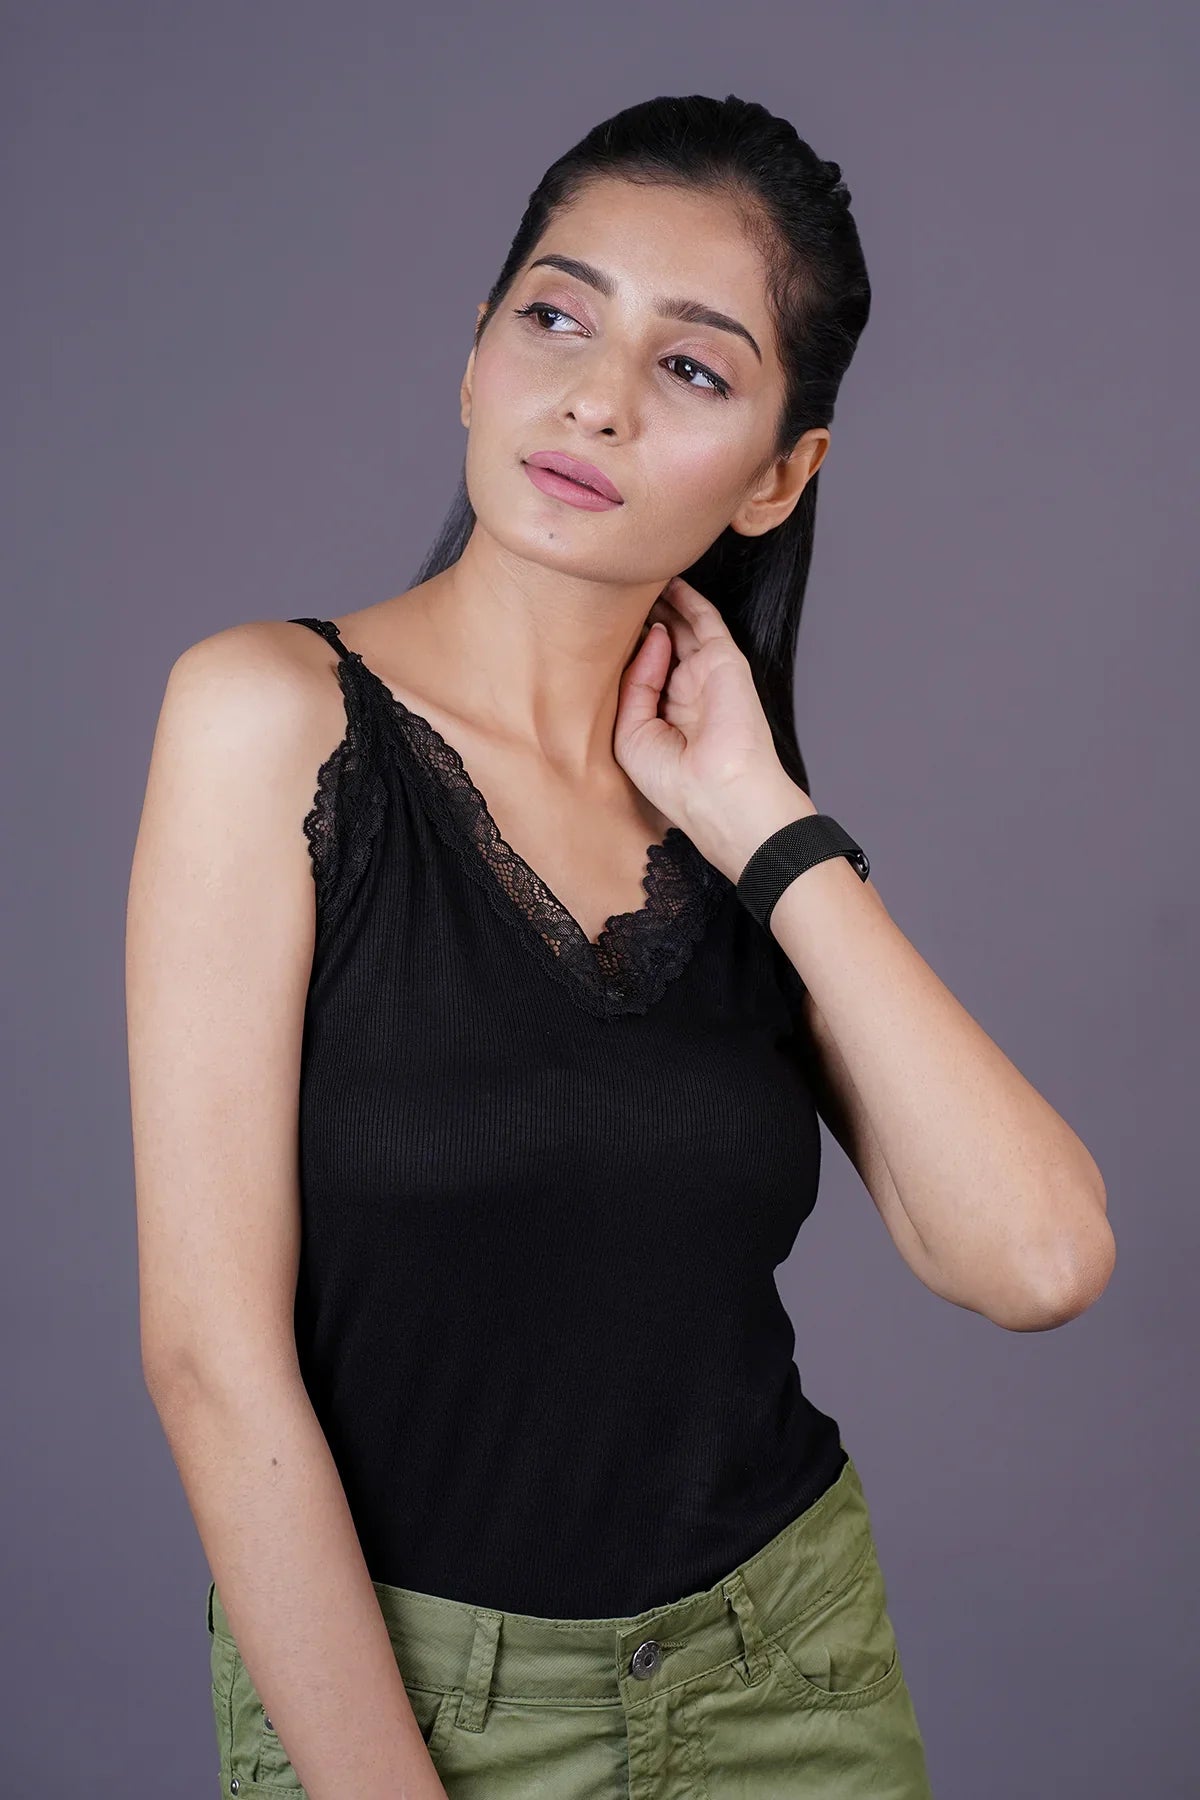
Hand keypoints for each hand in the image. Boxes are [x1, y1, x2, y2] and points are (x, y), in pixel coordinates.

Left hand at [614, 574, 815, 881]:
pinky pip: (705, 619)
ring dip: (661, 601)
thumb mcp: (631, 734)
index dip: (620, 648)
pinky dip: (688, 598)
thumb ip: (633, 684)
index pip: (639, 671)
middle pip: (659, 644)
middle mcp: (684, 693)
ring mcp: (705, 675)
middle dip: (638, 619)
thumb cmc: (674, 780)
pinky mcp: (726, 661)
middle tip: (613, 591)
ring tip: (635, 575)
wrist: (719, 793)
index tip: (591, 626)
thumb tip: (651, 636)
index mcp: (662, 716)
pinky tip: (668, 579)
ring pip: (681, 626)